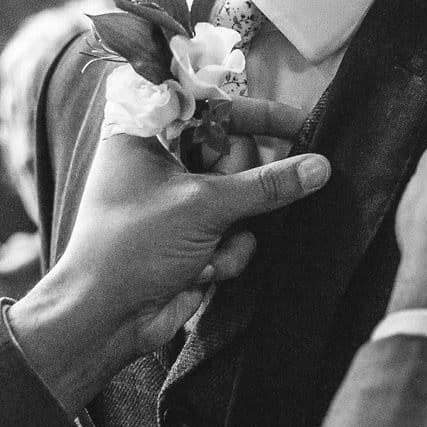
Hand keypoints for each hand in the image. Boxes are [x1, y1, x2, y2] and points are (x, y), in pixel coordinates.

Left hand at [11, 97, 327, 413]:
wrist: (104, 321)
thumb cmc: (133, 246)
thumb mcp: (203, 207)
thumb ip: (267, 185)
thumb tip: (322, 165)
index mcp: (146, 135)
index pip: (211, 105)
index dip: (255, 113)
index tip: (299, 124)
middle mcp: (162, 163)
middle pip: (234, 155)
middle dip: (241, 188)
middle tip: (227, 209)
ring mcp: (180, 204)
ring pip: (241, 198)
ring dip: (235, 229)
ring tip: (208, 249)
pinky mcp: (193, 238)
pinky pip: (236, 233)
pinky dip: (227, 253)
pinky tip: (202, 272)